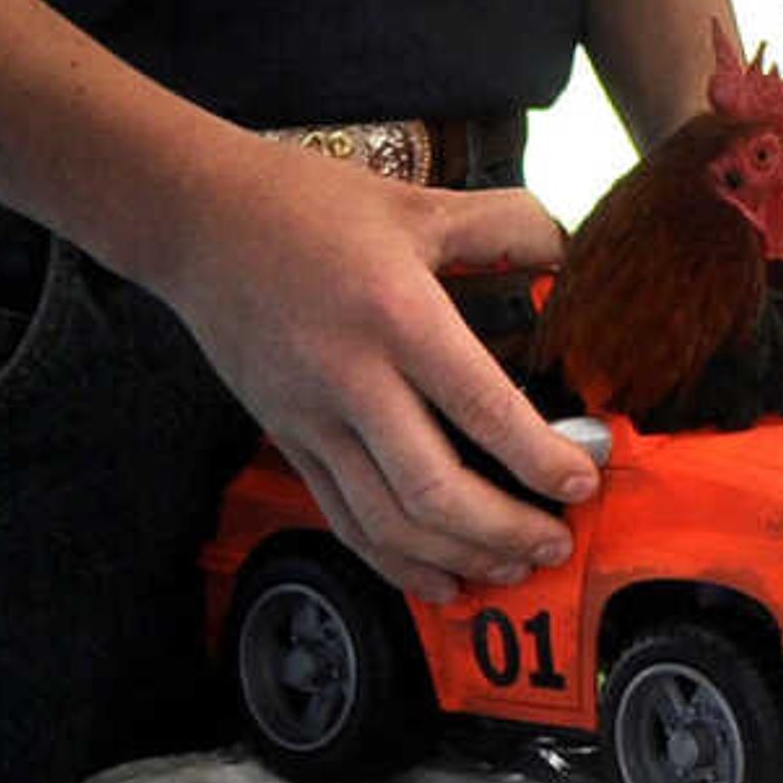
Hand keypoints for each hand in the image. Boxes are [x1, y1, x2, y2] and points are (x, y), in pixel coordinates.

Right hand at [154, 143, 595, 602]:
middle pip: (433, 489)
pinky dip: (396, 562)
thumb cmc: (307, 205)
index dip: (539, 458)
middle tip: (556, 541)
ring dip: (458, 557)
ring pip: (388, 522)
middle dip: (505, 530)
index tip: (583, 479)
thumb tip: (567, 254)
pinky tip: (439, 579)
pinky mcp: (287, 439)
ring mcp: (311, 418)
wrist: (199, 219)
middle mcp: (351, 378)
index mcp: (394, 313)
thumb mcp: (416, 202)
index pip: (479, 406)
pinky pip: (344, 519)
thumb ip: (501, 226)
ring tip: (512, 566)